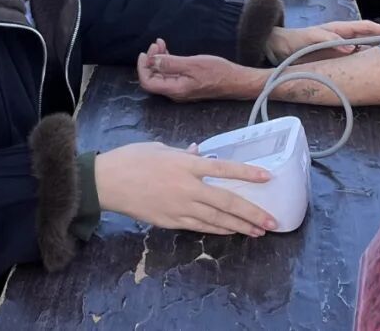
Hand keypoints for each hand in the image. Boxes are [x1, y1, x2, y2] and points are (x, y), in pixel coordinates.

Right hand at [95, 142, 276, 235]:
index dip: (247, 173)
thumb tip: (200, 153)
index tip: (267, 177)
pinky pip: (200, 226)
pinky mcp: (170, 221)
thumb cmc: (132, 158)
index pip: (224, 168)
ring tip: (259, 230)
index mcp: (186, 164)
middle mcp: (187, 187)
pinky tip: (231, 231)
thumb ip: (184, 153)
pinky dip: (218, 229)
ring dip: (240, 226)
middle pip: (226, 201)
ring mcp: (179, 207)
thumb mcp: (161, 148)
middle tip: (272, 221)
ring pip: (216, 219)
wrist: (107, 182)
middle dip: (252, 212)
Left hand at [138, 39, 263, 100]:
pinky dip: (167, 62)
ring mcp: (181, 88)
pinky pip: (171, 74)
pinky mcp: (187, 84)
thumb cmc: (218, 72)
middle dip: (151, 60)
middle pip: (153, 78)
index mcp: (175, 89)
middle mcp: (175, 92)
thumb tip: (152, 61)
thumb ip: (171, 63)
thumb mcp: (193, 64)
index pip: (148, 82)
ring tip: (161, 44)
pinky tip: (168, 51)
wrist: (236, 81)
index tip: (145, 53)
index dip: (143, 68)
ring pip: (162, 75)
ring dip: (159, 59)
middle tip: (156, 45)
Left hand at [267, 20, 379, 62]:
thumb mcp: (311, 38)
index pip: (367, 28)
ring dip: (377, 57)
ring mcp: (341, 51)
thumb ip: (329, 40)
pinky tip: (372, 75)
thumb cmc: (296, 40)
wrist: (279, 49)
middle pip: (370, 40)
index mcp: (340, 29)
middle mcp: (344, 39)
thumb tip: (350, 48)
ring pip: (364, 52)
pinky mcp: (336, 62)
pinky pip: (355, 63)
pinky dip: (365, 67)